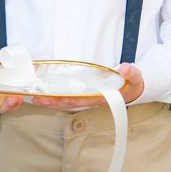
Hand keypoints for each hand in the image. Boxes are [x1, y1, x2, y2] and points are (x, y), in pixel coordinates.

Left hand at [30, 62, 144, 110]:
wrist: (133, 89)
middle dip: (53, 101)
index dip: (68, 99)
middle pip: (69, 102)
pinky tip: (44, 94)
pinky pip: (67, 97)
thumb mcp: (136, 78)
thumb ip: (132, 73)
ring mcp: (87, 98)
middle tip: (36, 98)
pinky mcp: (84, 94)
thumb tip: (125, 69)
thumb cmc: (133, 84)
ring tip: (35, 98)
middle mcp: (92, 100)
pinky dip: (55, 96)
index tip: (55, 97)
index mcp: (102, 97)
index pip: (82, 100)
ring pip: (66, 101)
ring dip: (51, 101)